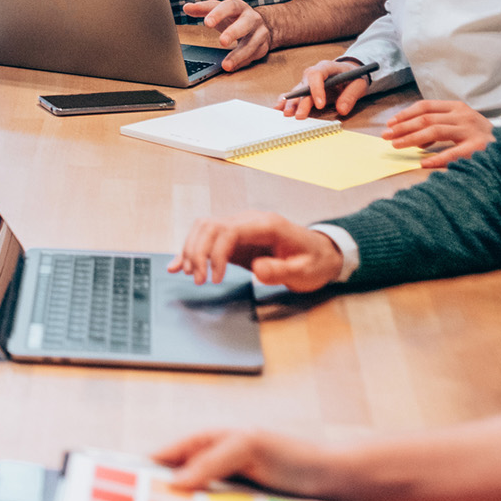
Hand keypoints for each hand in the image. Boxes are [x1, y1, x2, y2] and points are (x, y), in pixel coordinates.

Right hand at [153, 426, 344, 495]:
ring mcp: (229, 499)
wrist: (344, 487)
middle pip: (174, 491)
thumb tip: (173, 483)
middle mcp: (214, 472)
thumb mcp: (250, 445)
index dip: (140, 473)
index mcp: (208, 444)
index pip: (163, 458)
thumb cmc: (298, 457)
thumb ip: (211, 459)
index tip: (119, 493)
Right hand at [167, 211, 343, 289]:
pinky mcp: (235, 238)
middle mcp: (249, 220)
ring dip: (192, 250)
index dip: (215, 253)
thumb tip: (256, 269)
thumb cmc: (314, 261)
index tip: (214, 278)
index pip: (228, 230)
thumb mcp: (305, 271)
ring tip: (190, 274)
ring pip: (204, 228)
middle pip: (210, 226)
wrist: (322, 254)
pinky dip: (192, 250)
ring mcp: (241, 227)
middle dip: (198, 252)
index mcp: (266, 225)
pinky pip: (208, 238)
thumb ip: (281, 270)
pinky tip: (178, 264)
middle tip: (198, 279)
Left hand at [181, 0, 273, 70]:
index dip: (218, 14)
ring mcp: (260, 33)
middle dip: (234, 32)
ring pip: (252, 44)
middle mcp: (252, 18)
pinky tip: (232, 68)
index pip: (230, 6)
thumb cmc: (235, 17)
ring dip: (239, 55)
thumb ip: (203, 9)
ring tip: (225, 65)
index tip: (207, 23)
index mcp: (239, 7)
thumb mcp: (220, 10)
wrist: (261, 24)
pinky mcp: (263, 47)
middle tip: (222, 41)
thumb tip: (186, 7)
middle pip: (245, 24)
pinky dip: (242, 63)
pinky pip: (254, 56)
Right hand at [276, 58, 369, 118]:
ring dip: (291, 103)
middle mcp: (313, 74)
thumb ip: (351, 95)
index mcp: (327, 67)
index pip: (316, 75)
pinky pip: (293, 95)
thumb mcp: (359, 84)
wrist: (350, 73)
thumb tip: (342, 109)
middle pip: (303, 86)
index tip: (320, 105)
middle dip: (301, 102)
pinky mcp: (305, 90)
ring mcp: (307, 82)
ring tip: (286, 114)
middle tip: (300, 116)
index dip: (316, 89)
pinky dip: (286, 102)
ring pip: (296, 91)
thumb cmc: (354, 77)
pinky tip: (279, 109)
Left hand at [383, 100, 494, 168]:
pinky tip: (423, 163)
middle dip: (403, 127)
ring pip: (435, 130)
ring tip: (396, 145)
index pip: (425, 106)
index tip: (390, 123)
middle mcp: (463, 115)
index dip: (405, 114)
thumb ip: (439, 127)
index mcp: (457, 107)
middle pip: (426, 118)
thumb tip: (416, 138)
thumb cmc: (481, 137)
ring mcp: (471, 130)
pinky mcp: (479, 147)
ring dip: (412, 138)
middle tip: (386, 136)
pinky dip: (436, 157)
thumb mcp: (460, 126)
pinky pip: (453, 153)